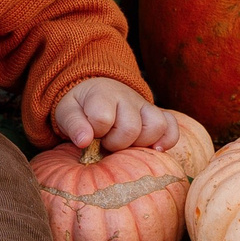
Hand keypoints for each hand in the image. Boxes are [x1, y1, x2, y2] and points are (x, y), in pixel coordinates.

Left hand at [53, 78, 172, 152]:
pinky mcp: (157, 115)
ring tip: (127, 147)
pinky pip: (172, 126)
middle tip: (106, 143)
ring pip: (157, 126)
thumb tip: (84, 141)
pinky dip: (168, 140)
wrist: (96, 90)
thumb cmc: (81, 106)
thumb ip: (73, 125)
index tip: (90, 135)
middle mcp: (128, 98)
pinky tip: (155, 150)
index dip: (95, 133)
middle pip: (131, 128)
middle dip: (116, 143)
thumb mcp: (67, 112)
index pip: (103, 118)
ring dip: (141, 143)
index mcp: (102, 94)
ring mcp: (145, 106)